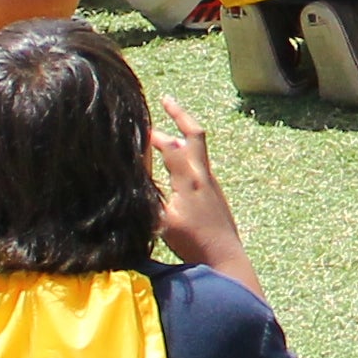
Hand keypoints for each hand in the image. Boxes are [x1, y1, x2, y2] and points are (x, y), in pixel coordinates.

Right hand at [150, 99, 244, 270]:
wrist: (225, 258)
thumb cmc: (193, 242)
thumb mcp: (163, 220)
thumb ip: (150, 194)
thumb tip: (132, 175)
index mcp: (190, 180)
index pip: (170, 145)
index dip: (152, 134)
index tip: (136, 125)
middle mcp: (204, 176)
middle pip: (195, 134)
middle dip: (180, 114)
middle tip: (166, 99)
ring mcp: (212, 184)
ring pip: (198, 149)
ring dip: (182, 135)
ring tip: (166, 130)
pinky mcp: (214, 194)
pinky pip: (199, 164)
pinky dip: (186, 154)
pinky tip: (177, 162)